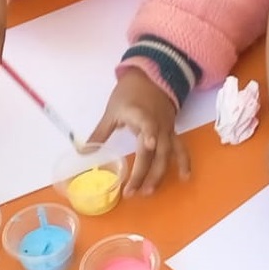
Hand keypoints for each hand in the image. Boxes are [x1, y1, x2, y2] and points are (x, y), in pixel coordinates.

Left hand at [89, 70, 190, 194]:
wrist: (153, 77)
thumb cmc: (129, 94)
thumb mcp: (112, 111)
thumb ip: (99, 134)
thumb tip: (84, 152)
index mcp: (140, 114)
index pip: (146, 123)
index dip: (148, 133)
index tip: (148, 144)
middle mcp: (156, 124)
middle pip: (153, 150)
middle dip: (143, 172)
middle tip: (131, 191)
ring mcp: (166, 129)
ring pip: (166, 154)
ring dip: (158, 174)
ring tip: (149, 192)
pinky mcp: (172, 132)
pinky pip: (179, 149)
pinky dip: (183, 162)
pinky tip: (184, 177)